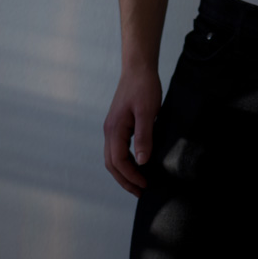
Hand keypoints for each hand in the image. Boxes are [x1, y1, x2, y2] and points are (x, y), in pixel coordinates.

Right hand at [103, 66, 161, 195]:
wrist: (138, 67)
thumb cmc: (144, 86)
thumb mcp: (148, 112)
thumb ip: (144, 137)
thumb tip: (142, 162)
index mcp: (114, 129)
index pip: (119, 162)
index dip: (131, 176)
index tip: (145, 185)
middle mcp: (109, 130)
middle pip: (112, 164)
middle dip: (125, 180)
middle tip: (140, 192)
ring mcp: (112, 127)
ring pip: (113, 157)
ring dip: (124, 172)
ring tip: (138, 182)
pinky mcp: (118, 123)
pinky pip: (117, 148)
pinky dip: (124, 160)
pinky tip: (136, 163)